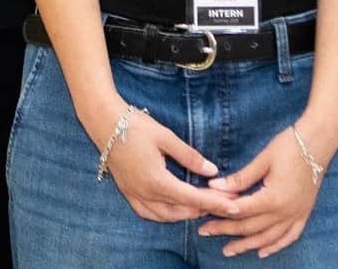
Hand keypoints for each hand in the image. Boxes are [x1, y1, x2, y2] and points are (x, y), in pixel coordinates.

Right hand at [87, 100, 235, 224]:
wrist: (103, 122)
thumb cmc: (135, 126)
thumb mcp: (166, 137)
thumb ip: (190, 156)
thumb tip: (212, 171)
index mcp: (157, 181)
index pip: (192, 198)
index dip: (215, 203)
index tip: (233, 206)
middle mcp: (145, 193)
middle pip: (180, 211)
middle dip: (203, 209)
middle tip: (223, 202)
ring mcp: (134, 194)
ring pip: (164, 216)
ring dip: (185, 214)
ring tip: (202, 205)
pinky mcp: (127, 192)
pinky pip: (148, 212)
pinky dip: (164, 214)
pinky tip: (173, 208)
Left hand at [199, 116, 337, 257]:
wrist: (318, 142)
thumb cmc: (289, 146)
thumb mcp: (262, 160)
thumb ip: (240, 178)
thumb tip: (214, 187)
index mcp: (273, 198)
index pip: (240, 210)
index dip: (220, 212)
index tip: (203, 214)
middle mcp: (285, 212)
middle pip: (250, 227)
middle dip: (226, 230)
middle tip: (205, 231)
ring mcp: (296, 215)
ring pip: (268, 238)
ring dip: (247, 245)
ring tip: (228, 250)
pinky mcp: (304, 214)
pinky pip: (289, 237)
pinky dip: (275, 246)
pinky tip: (263, 252)